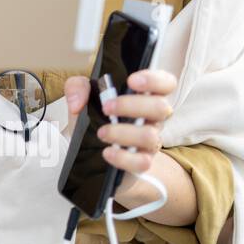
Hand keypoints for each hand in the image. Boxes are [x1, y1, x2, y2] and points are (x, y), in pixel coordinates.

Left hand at [64, 68, 176, 183]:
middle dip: (131, 105)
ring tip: (101, 133)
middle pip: (161, 108)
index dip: (154, 80)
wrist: (90, 149)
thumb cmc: (95, 118)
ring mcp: (150, 141)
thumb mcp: (83, 97)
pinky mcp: (142, 162)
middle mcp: (153, 118)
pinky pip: (142, 162)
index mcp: (144, 96)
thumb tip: (78, 102)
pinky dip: (123, 157)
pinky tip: (107, 152)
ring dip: (123, 133)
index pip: (165, 83)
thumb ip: (77, 87)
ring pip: (150, 136)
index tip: (132, 80)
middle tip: (106, 107)